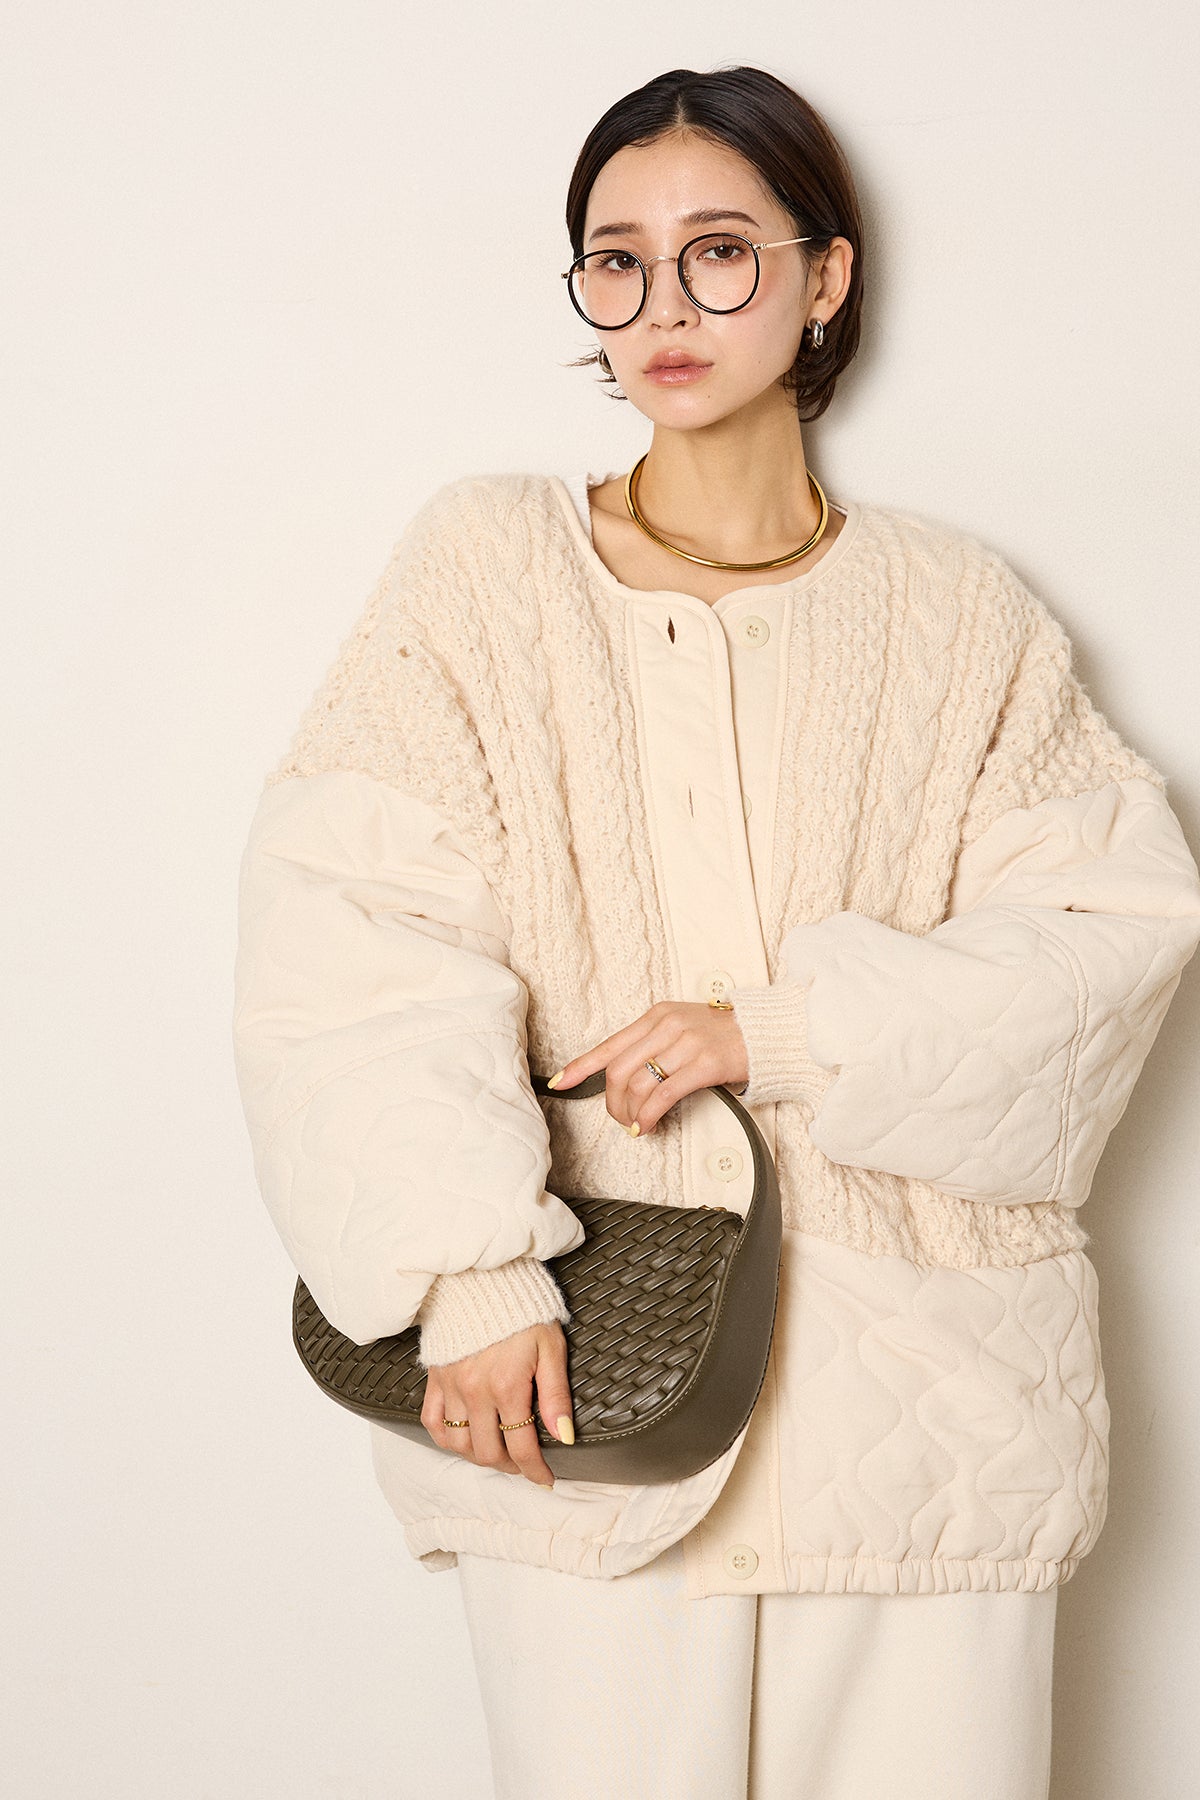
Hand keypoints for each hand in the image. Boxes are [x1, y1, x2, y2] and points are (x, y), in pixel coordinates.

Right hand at [420, 1321, 572, 1488]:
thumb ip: (556, 1395)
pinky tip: (463, 1440)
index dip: (536, 1471)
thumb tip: (565, 1436)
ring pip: (459, 1445)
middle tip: (525, 1464)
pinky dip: (447, 1439)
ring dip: (480, 1457)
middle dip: (511, 1466)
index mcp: (507, 1386)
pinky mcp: (436, 1379)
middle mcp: (475, 1392)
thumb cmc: (523, 1310)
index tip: (546, 1479)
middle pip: (489, 1453)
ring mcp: (451, 1386)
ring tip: (498, 1453)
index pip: (522, 1447)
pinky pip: (433, 1423)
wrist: (483, 1279)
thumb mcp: (551, 1347)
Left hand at [550, 1001, 748, 1134]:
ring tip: (637, 1126)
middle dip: (611, 1102)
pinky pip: (663, 1095)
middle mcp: (667, 1025)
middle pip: (618, 1070)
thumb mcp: (683, 1028)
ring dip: (631, 1113)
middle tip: (619, 1119)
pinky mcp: (704, 1064)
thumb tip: (625, 1078)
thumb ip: (654, 1044)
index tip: (561, 1081)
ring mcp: (686, 1043)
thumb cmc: (725, 1035)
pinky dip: (649, 1116)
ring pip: (637, 1085)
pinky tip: (648, 1126)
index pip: (610, 1044)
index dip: (582, 1066)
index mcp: (657, 1015)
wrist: (768, 1031)